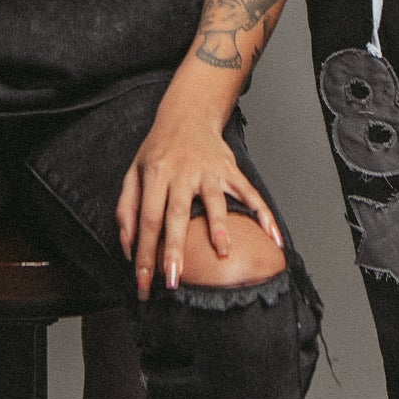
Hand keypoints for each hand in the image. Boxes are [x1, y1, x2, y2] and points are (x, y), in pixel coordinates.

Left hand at [116, 88, 280, 300]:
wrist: (188, 114)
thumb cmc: (158, 151)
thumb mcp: (133, 172)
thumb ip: (126, 209)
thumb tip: (127, 248)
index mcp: (155, 174)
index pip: (147, 219)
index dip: (144, 253)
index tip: (144, 284)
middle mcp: (181, 172)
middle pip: (177, 214)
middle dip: (175, 249)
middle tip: (173, 280)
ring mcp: (208, 170)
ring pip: (215, 200)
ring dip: (219, 226)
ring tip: (223, 253)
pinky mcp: (230, 169)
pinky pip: (249, 192)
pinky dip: (263, 213)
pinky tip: (272, 237)